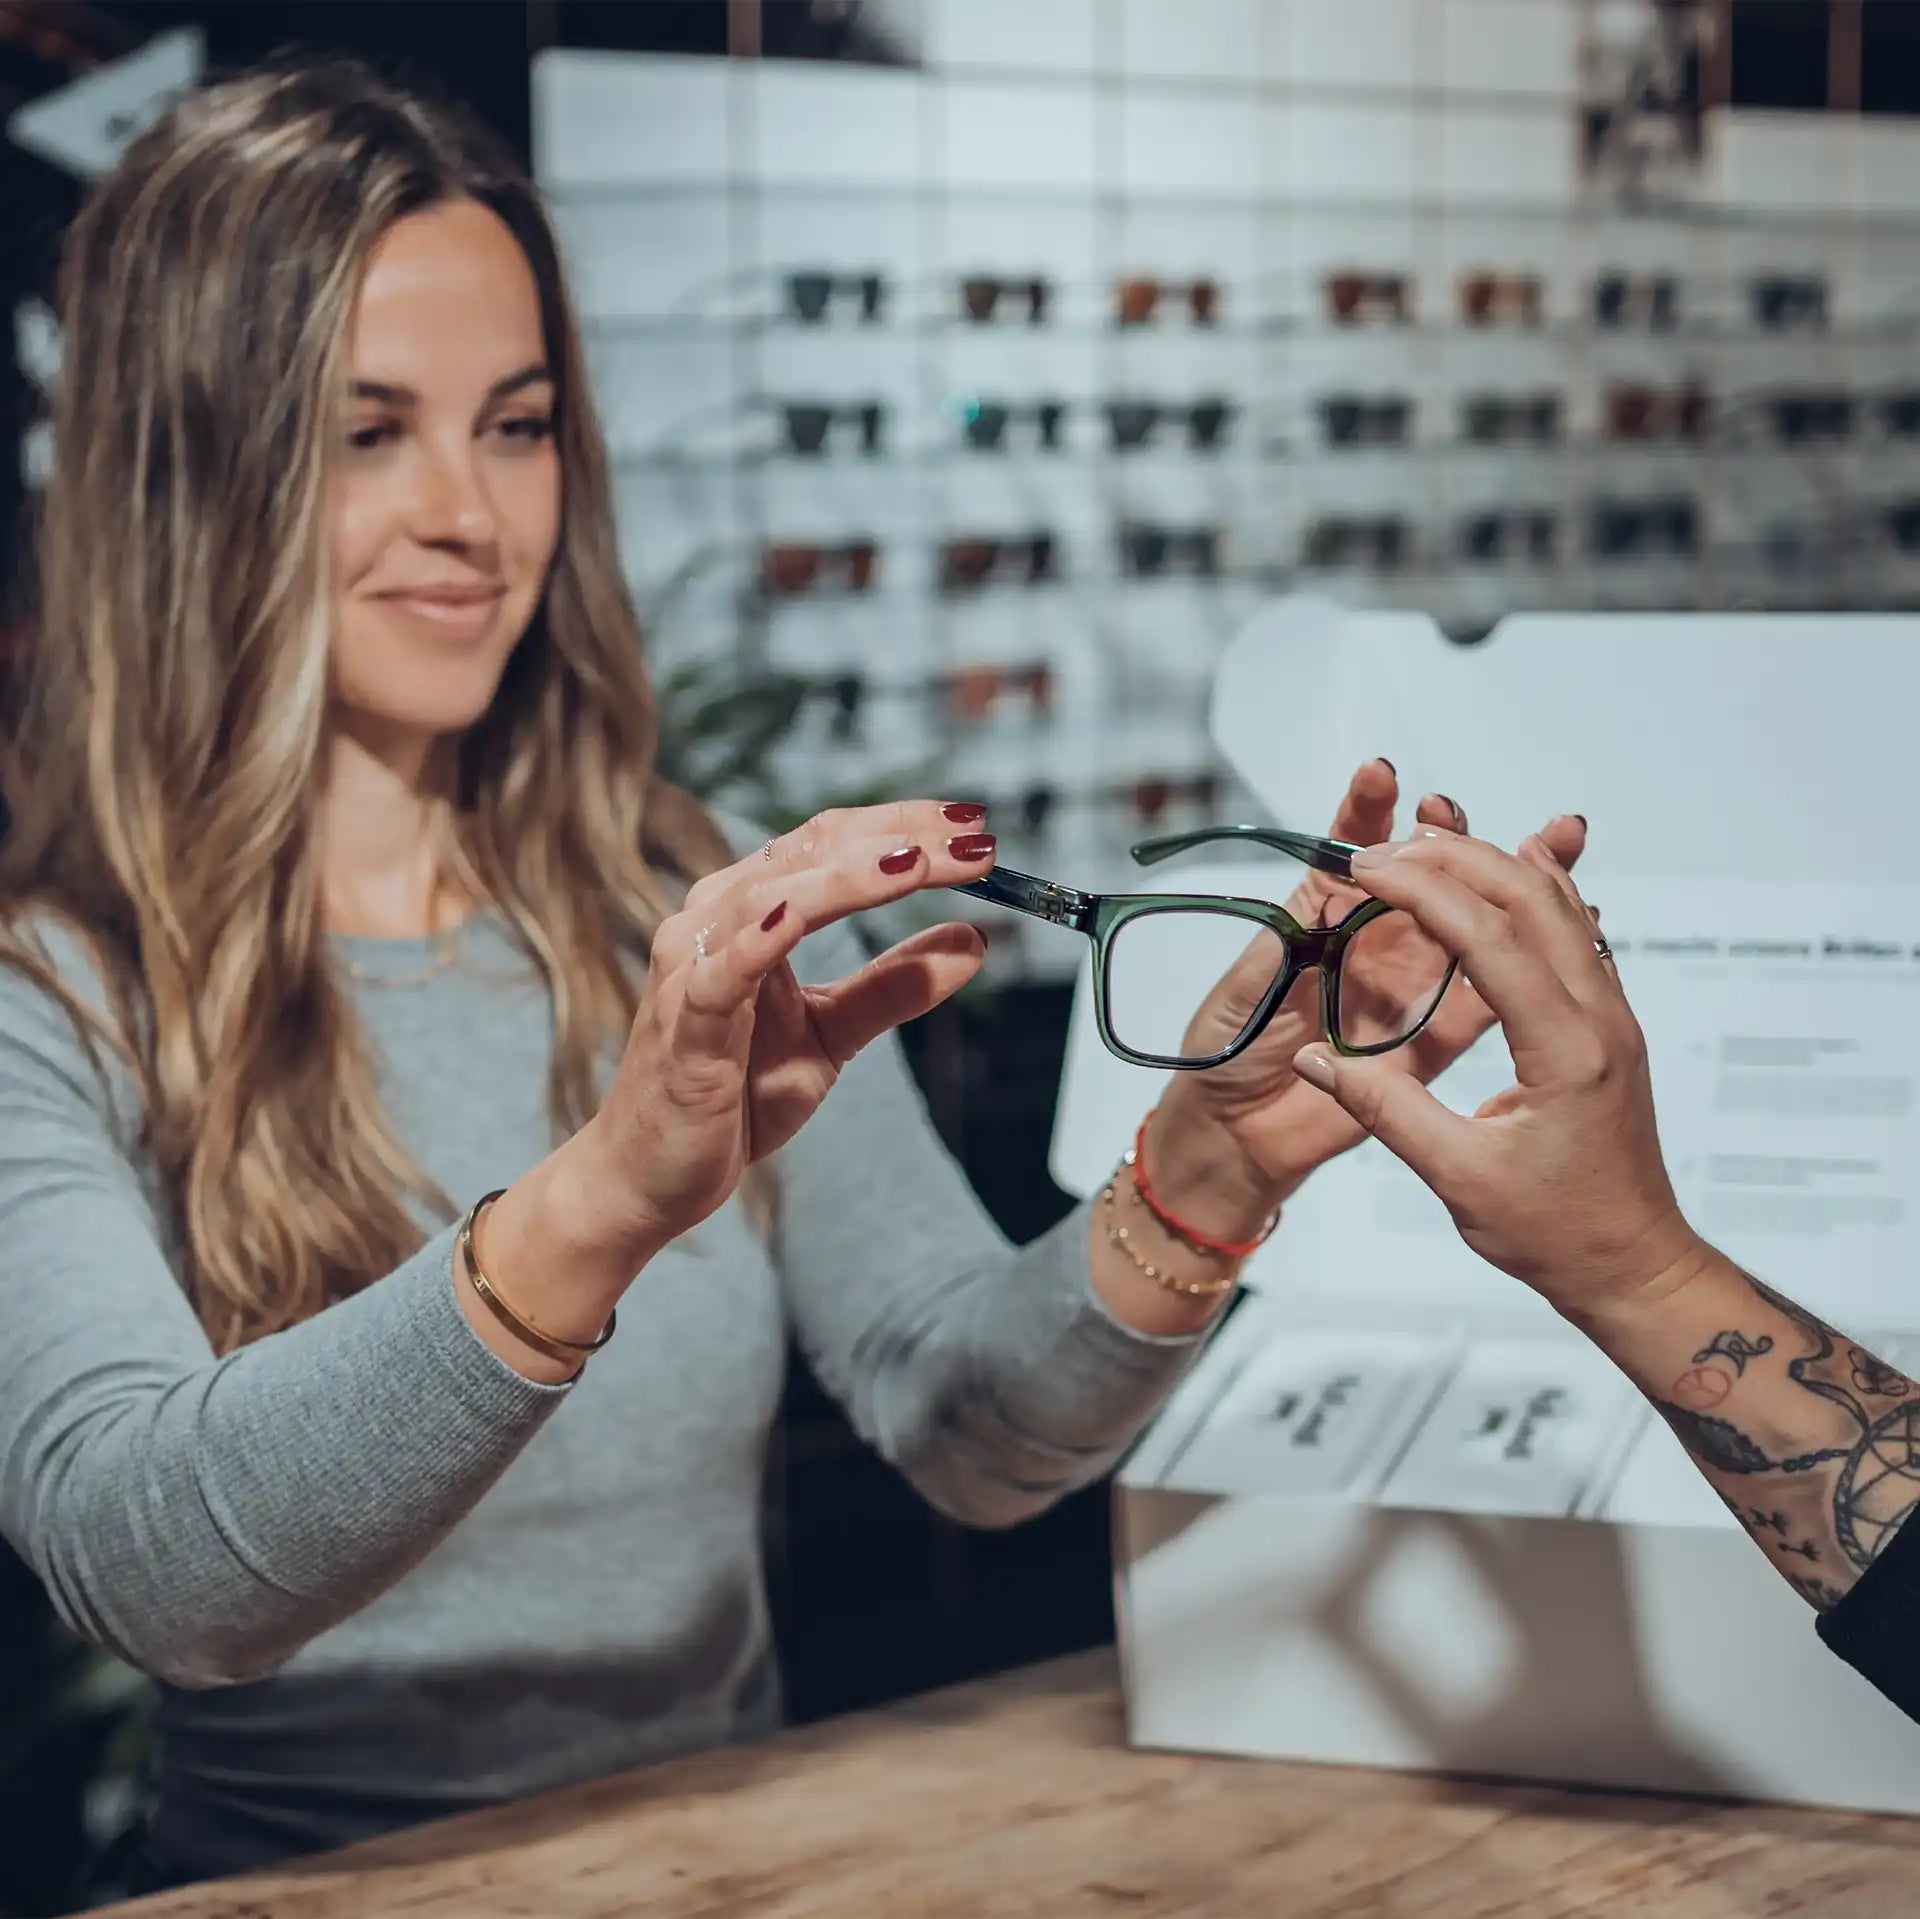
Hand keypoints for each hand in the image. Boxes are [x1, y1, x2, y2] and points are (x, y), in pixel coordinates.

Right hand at [573, 801, 996, 1259]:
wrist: (650, 1177)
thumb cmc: (732, 1098)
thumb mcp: (832, 1036)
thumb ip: (894, 988)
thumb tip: (974, 941)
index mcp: (749, 911)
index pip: (828, 841)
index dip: (901, 824)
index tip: (973, 826)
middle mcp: (713, 920)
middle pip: (809, 851)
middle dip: (896, 837)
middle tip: (972, 837)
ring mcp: (691, 967)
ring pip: (771, 893)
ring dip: (849, 874)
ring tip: (917, 863)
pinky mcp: (683, 1022)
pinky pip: (723, 970)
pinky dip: (762, 937)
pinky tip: (801, 914)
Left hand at [1150, 761, 1586, 1222]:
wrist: (1234, 1137)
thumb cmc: (1227, 1054)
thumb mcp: (1250, 985)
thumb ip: (1292, 937)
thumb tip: (1328, 882)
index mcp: (1324, 923)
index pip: (1352, 855)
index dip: (1367, 813)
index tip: (1381, 775)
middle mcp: (1374, 949)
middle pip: (1426, 882)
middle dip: (1448, 839)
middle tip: (1456, 812)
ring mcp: (1408, 994)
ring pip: (1467, 931)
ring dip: (1503, 887)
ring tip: (1546, 844)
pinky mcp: (1429, 1046)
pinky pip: (1482, 1005)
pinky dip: (1522, 970)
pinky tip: (1566, 927)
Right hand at [1288, 827, 1706, 1315]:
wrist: (1634, 1264)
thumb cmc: (1556, 1234)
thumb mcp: (1457, 1178)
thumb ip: (1383, 1109)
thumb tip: (1312, 1060)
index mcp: (1565, 1050)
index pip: (1490, 939)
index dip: (1423, 893)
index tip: (1367, 869)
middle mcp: (1600, 1018)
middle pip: (1532, 898)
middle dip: (1454, 859)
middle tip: (1384, 850)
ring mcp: (1611, 1017)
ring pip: (1558, 906)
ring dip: (1493, 866)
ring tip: (1426, 847)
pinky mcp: (1607, 1025)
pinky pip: (1573, 933)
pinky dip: (1528, 893)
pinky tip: (1499, 877)